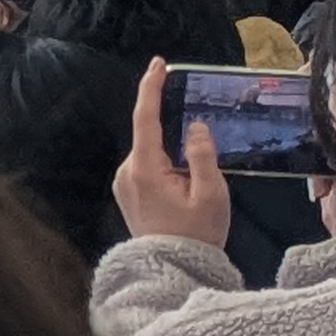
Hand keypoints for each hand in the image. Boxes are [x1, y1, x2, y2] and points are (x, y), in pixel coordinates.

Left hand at [117, 59, 236, 250]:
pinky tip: (186, 190)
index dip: (151, 88)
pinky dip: (169, 168)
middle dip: (179, 139)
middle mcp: (126, 172)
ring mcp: (124, 183)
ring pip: (153, 154)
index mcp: (144, 168)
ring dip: (176, 159)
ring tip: (197, 190)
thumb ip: (203, 155)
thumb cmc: (196, 234)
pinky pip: (150, 168)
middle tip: (203, 165)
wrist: (172, 270)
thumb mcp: (211, 193)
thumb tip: (196, 126)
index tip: (159, 64)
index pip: (145, 117)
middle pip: (153, 137)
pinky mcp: (129, 194)